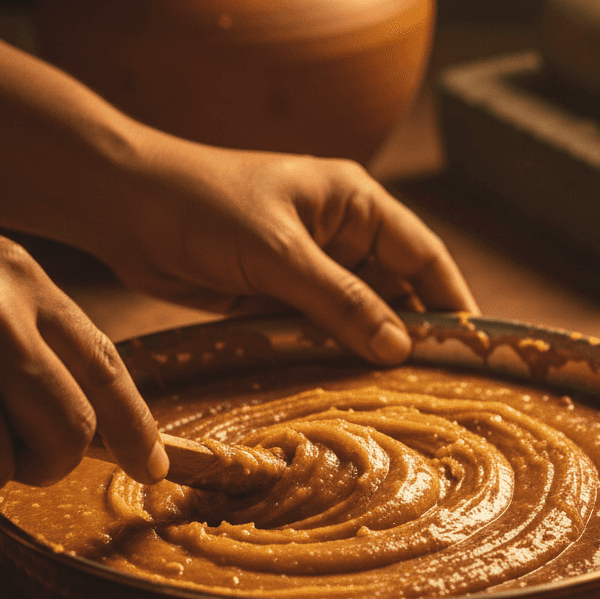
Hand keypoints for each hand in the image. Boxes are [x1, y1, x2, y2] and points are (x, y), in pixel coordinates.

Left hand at [89, 137, 479, 364]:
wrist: (125, 205)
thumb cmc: (205, 205)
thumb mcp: (278, 252)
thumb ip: (340, 300)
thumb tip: (399, 347)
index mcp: (352, 201)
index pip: (422, 254)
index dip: (450, 300)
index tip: (474, 349)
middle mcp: (337, 230)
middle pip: (394, 287)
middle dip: (411, 332)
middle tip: (435, 388)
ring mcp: (305, 263)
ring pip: (355, 312)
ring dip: (368, 347)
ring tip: (395, 397)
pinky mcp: (273, 290)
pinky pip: (315, 326)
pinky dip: (329, 352)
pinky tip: (341, 386)